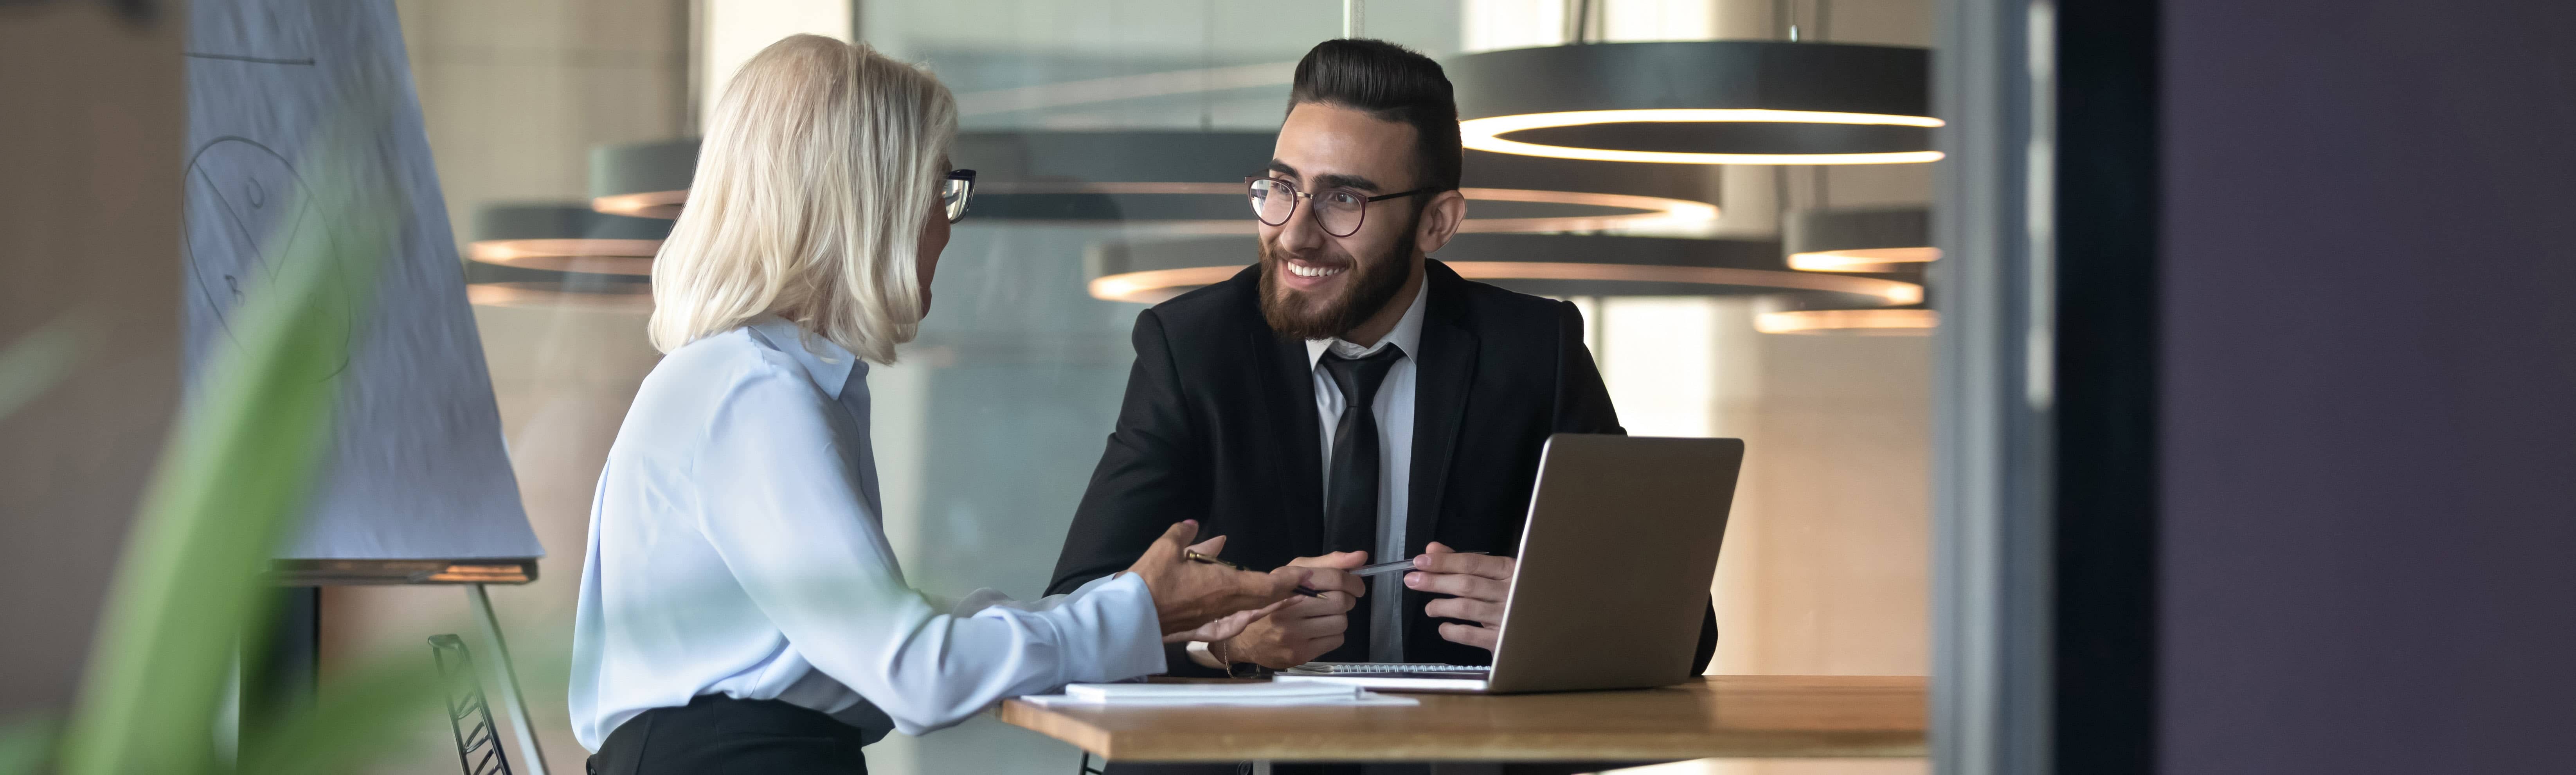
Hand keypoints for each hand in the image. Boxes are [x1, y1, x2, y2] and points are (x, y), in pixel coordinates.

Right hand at [1126, 520, 1308, 635]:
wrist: (1131, 617)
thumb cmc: (1151, 582)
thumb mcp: (1168, 548)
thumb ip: (1186, 535)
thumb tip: (1195, 527)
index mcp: (1225, 584)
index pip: (1268, 583)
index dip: (1290, 580)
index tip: (1305, 575)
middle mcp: (1226, 605)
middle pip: (1264, 599)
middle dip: (1285, 591)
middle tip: (1302, 585)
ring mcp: (1215, 620)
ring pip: (1250, 612)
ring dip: (1269, 604)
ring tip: (1285, 598)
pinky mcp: (1202, 630)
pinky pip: (1231, 625)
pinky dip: (1244, 619)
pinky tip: (1248, 617)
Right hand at [1215, 551, 1368, 668]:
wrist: (1243, 638)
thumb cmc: (1272, 602)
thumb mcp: (1292, 575)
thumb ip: (1328, 564)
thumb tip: (1361, 557)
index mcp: (1286, 584)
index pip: (1333, 578)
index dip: (1352, 580)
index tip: (1355, 585)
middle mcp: (1288, 608)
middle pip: (1340, 601)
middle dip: (1347, 599)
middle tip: (1339, 600)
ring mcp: (1293, 634)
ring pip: (1341, 622)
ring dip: (1339, 618)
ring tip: (1324, 616)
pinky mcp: (1299, 654)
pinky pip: (1336, 640)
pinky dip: (1334, 634)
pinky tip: (1319, 631)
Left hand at [1406, 541, 1514, 650]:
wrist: (1545, 625)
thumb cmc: (1517, 594)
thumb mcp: (1498, 573)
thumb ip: (1464, 561)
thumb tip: (1432, 550)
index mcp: (1510, 570)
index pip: (1471, 563)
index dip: (1443, 562)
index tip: (1420, 561)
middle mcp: (1509, 591)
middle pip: (1466, 584)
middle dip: (1435, 581)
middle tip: (1412, 580)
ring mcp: (1507, 616)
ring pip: (1466, 608)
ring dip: (1441, 606)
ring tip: (1429, 607)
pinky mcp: (1502, 640)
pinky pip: (1471, 635)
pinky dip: (1452, 631)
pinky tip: (1444, 628)